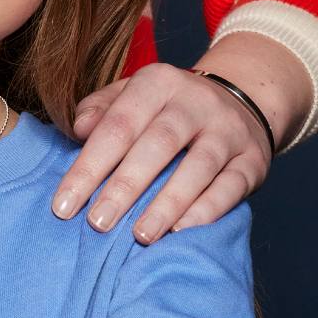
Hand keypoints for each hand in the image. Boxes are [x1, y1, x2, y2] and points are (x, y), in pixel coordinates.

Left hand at [50, 63, 271, 244]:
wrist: (239, 98)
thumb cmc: (165, 107)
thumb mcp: (130, 94)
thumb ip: (99, 109)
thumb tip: (77, 130)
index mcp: (156, 82)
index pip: (117, 125)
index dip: (88, 166)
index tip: (64, 205)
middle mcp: (195, 101)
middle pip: (156, 145)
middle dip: (124, 188)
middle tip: (97, 223)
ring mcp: (228, 130)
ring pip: (197, 167)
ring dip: (166, 205)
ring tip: (139, 235)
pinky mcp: (254, 159)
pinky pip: (231, 186)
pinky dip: (206, 210)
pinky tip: (180, 232)